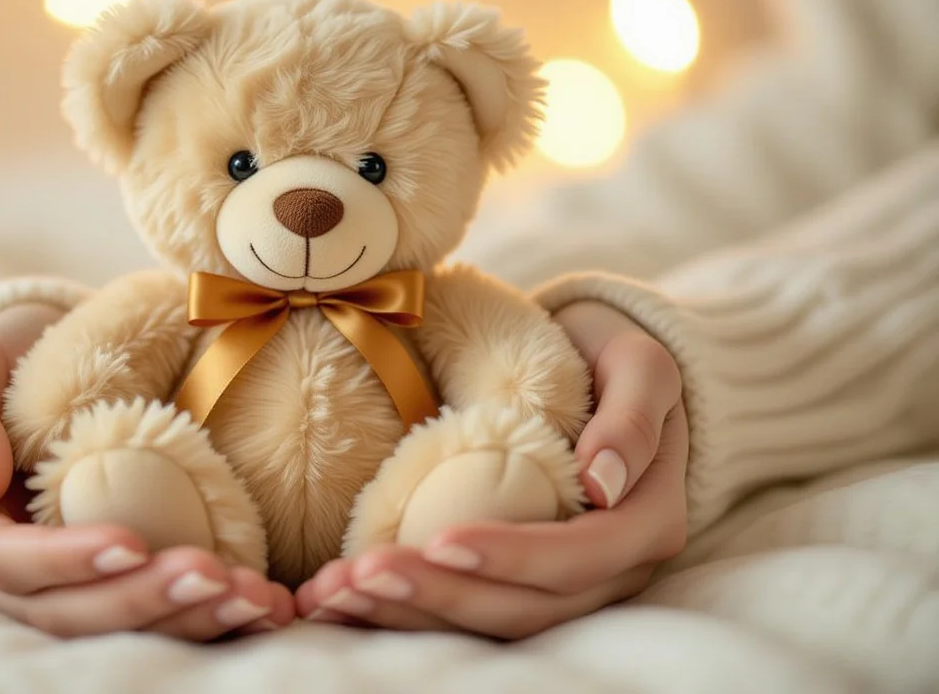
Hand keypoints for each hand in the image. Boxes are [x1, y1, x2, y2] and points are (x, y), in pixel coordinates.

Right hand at [0, 302, 293, 638]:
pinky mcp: (109, 583)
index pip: (5, 562)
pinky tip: (263, 607)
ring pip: (114, 629)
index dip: (64, 561)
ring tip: (252, 599)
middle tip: (214, 577)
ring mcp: (58, 586)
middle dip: (140, 602)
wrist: (45, 367)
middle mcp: (2, 577)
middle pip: (65, 612)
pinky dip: (207, 617)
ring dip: (185, 621)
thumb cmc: (6, 361)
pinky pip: (154, 616)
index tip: (131, 543)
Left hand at [296, 300, 687, 638]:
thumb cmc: (616, 359)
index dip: (512, 557)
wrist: (601, 370)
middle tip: (360, 577)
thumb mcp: (640, 365)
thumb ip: (633, 417)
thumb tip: (604, 483)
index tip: (439, 540)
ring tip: (336, 597)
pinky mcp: (518, 581)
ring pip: (489, 624)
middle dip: (439, 597)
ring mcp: (565, 585)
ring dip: (408, 616)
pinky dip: (402, 611)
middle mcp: (612, 572)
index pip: (579, 558)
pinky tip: (341, 602)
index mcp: (647, 524)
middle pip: (525, 609)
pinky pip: (464, 610)